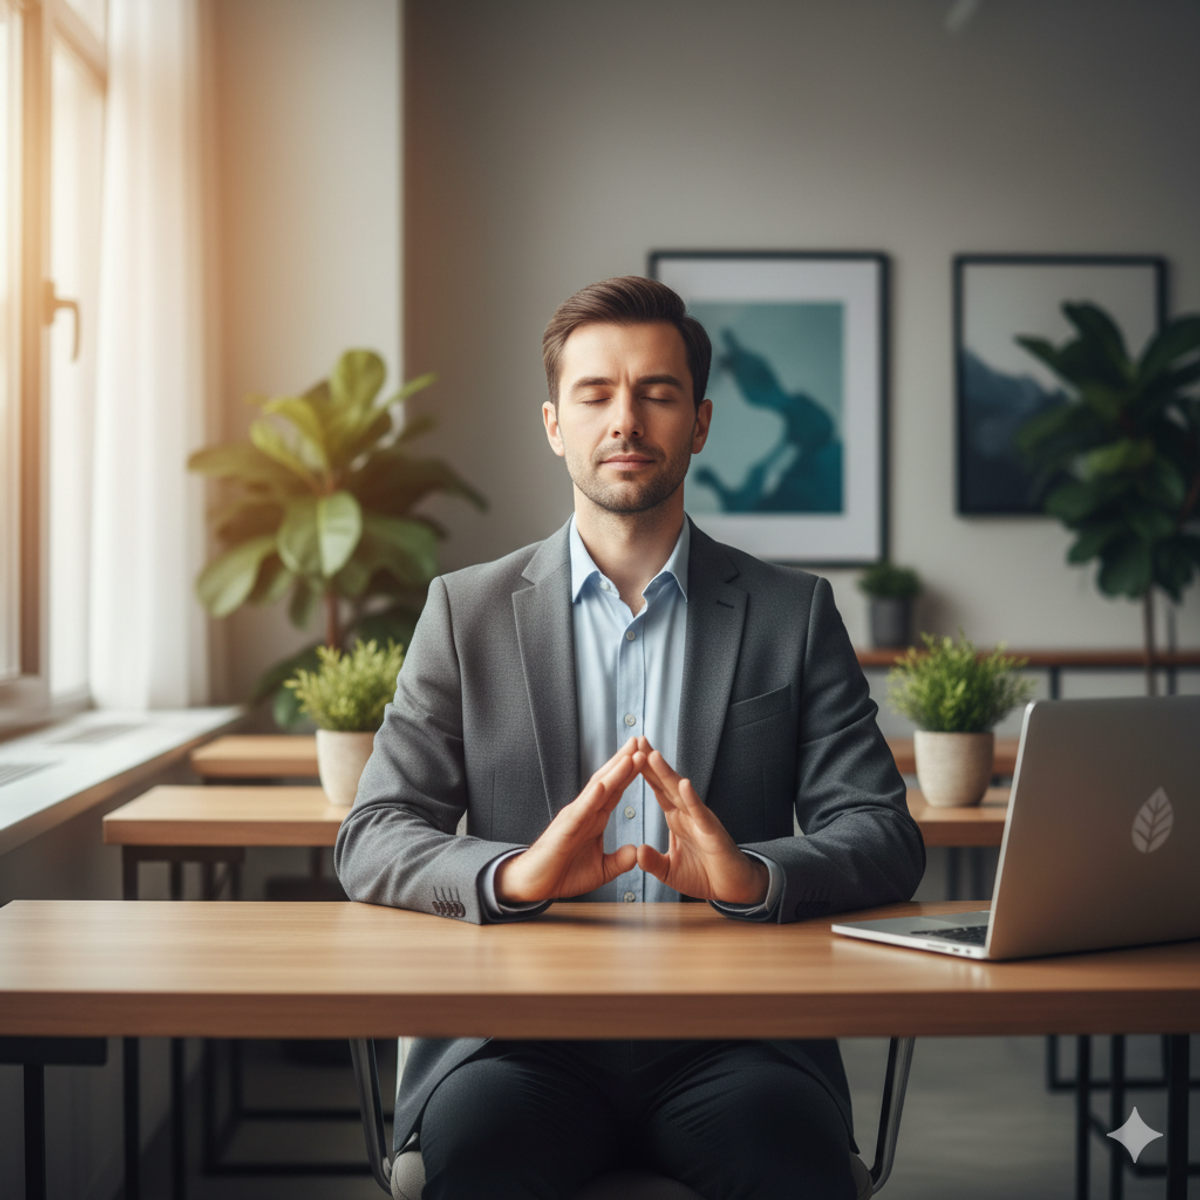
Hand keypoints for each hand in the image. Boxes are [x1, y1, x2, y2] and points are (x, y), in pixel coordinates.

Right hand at [495, 738, 640, 903]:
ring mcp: (574, 817)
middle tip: (641, 741)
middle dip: (625, 761)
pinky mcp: (564, 828)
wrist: (533, 885)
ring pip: (597, 789)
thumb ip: (619, 861)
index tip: (646, 756)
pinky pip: (581, 811)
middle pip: (608, 780)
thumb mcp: (601, 870)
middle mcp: (585, 811)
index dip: (631, 773)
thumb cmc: (562, 873)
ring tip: (631, 755)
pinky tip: (604, 785)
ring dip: (615, 771)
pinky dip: (592, 797)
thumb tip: (636, 852)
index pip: (616, 790)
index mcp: (594, 818)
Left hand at [635, 740, 769, 904]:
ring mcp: (700, 820)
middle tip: (637, 740)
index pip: (657, 789)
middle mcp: (687, 813)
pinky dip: (691, 798)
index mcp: (676, 818)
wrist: (733, 888)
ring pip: (680, 792)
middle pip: (666, 783)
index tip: (628, 753)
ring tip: (652, 755)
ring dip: (667, 774)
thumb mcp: (670, 871)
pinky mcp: (712, 832)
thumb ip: (652, 861)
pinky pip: (700, 813)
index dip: (643, 772)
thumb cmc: (705, 875)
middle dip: (651, 762)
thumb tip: (637, 851)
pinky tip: (684, 784)